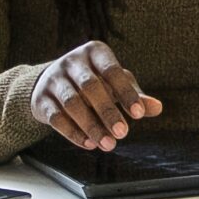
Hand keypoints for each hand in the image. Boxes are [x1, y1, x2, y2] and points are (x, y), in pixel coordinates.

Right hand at [28, 40, 161, 151]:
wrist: (52, 83)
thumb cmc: (93, 81)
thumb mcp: (115, 83)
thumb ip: (135, 95)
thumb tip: (157, 107)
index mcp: (94, 53)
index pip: (111, 70)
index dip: (125, 92)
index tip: (138, 114)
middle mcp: (72, 62)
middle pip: (90, 86)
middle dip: (107, 111)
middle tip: (123, 133)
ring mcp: (53, 79)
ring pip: (71, 103)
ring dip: (91, 126)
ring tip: (108, 145)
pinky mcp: (40, 99)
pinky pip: (56, 117)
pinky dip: (73, 133)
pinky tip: (89, 144)